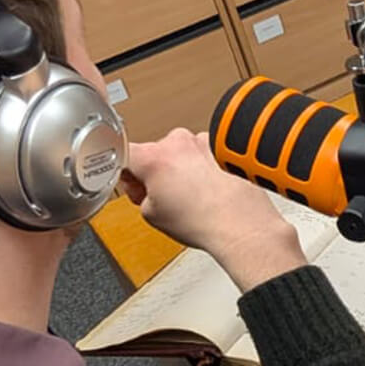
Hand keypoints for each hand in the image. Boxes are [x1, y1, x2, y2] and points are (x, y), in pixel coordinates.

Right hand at [120, 129, 305, 290]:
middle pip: (155, 152)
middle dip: (155, 172)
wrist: (241, 224)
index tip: (130, 182)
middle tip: (163, 197)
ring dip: (180, 169)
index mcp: (154, 156)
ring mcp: (203, 141)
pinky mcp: (221, 146)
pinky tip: (205, 189)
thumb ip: (138, 194)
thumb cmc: (203, 221)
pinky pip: (202, 152)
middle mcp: (178, 142)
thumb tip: (144, 188)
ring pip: (180, 152)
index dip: (123, 172)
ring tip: (189, 196)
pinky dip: (201, 167)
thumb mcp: (150, 215)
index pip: (123, 153)